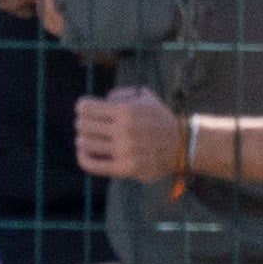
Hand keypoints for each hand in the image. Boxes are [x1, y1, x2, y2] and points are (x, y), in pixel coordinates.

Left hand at [72, 85, 188, 185]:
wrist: (180, 146)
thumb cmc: (158, 119)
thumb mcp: (144, 97)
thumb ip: (121, 94)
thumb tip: (101, 101)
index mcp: (126, 110)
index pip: (85, 107)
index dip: (82, 107)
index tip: (86, 111)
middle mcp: (123, 130)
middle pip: (83, 125)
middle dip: (82, 124)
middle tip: (87, 126)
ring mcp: (124, 150)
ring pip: (84, 144)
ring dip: (82, 140)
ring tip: (87, 139)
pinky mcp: (124, 168)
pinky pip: (92, 165)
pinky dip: (83, 158)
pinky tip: (85, 153)